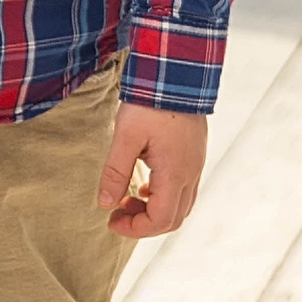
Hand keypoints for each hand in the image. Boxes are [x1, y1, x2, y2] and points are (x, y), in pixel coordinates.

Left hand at [96, 100, 207, 237]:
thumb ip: (115, 172)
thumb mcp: (126, 136)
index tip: (112, 219)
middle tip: (117, 212)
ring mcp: (196, 165)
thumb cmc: (150, 104)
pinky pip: (184, 189)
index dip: (134, 228)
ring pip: (181, 205)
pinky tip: (144, 183)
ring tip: (128, 197)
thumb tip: (105, 204)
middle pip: (173, 219)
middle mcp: (191, 174)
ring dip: (154, 210)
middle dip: (143, 222)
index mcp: (174, 174)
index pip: (159, 220)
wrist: (177, 73)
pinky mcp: (195, 155)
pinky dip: (164, 195)